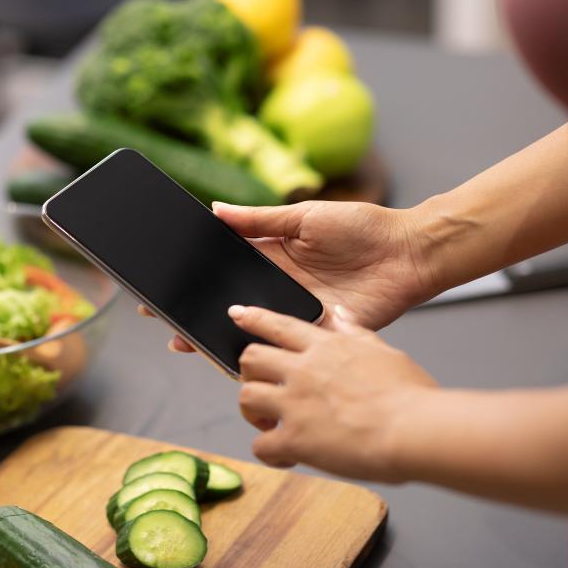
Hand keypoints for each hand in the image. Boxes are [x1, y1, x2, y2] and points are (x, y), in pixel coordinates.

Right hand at [142, 199, 433, 352]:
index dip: (195, 277)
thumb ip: (261, 220)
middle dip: (196, 310)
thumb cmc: (361, 226)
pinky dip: (260, 351)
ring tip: (184, 341)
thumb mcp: (305, 216)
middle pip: (232, 300)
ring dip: (219, 334)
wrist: (407, 252)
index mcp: (275, 255)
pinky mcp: (318, 332)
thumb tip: (215, 210)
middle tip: (160, 318)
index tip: (162, 282)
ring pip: (252, 326)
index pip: (225, 268)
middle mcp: (281, 285)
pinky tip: (233, 357)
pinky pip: (284, 344)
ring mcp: (297, 310)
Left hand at [231, 303, 436, 480]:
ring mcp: (295, 403)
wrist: (414, 430)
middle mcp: (304, 370)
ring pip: (247, 397)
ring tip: (270, 423)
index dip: (253, 318)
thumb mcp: (382, 350)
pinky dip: (270, 452)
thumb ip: (354, 331)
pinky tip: (288, 455)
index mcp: (326, 347)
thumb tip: (339, 312)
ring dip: (254, 411)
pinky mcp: (294, 439)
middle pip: (251, 358)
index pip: (279, 324)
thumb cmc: (408, 394)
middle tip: (263, 385)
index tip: (237, 315)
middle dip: (249, 372)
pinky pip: (260, 446)